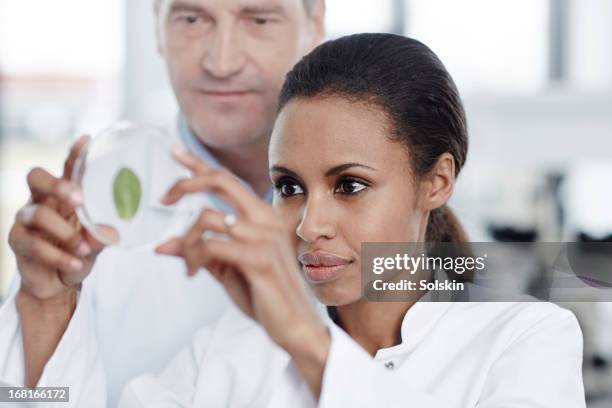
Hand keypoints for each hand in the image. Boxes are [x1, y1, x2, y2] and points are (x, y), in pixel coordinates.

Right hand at [8, 135, 113, 302]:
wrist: (58, 283)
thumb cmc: (79, 253)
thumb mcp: (97, 242)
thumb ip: (102, 234)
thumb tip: (108, 231)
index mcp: (63, 195)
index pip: (67, 169)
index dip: (74, 155)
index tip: (86, 141)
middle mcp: (41, 200)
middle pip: (36, 177)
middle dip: (57, 185)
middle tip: (79, 200)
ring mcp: (26, 219)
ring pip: (38, 215)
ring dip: (65, 233)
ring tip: (84, 249)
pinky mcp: (17, 241)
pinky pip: (34, 244)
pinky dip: (59, 255)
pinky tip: (76, 263)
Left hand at [157, 146, 329, 357]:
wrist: (293, 324)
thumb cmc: (263, 294)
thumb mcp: (224, 269)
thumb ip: (198, 252)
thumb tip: (161, 245)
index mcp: (261, 216)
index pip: (227, 180)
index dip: (198, 163)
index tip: (174, 149)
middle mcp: (265, 218)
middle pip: (221, 181)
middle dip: (186, 182)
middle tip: (164, 199)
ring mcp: (264, 236)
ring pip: (207, 218)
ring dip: (188, 241)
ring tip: (190, 265)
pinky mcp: (258, 258)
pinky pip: (210, 245)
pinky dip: (193, 257)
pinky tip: (193, 273)